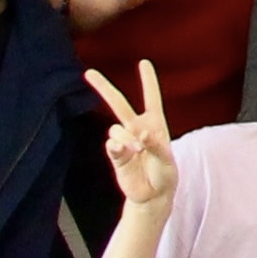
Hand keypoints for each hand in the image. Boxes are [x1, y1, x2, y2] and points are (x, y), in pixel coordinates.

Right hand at [80, 58, 181, 220]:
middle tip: (89, 73)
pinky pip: (111, 145)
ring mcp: (125, 141)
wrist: (154, 195)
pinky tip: (120, 149)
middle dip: (104, 88)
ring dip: (126, 137)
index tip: (144, 62)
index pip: (151, 98)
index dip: (148, 80)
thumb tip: (141, 133)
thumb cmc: (165, 173)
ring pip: (116, 129)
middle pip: (119, 104)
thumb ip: (155, 144)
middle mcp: (137, 128)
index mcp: (155, 124)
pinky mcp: (116, 156)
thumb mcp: (167, 158)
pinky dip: (116, 145)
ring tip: (138, 150)